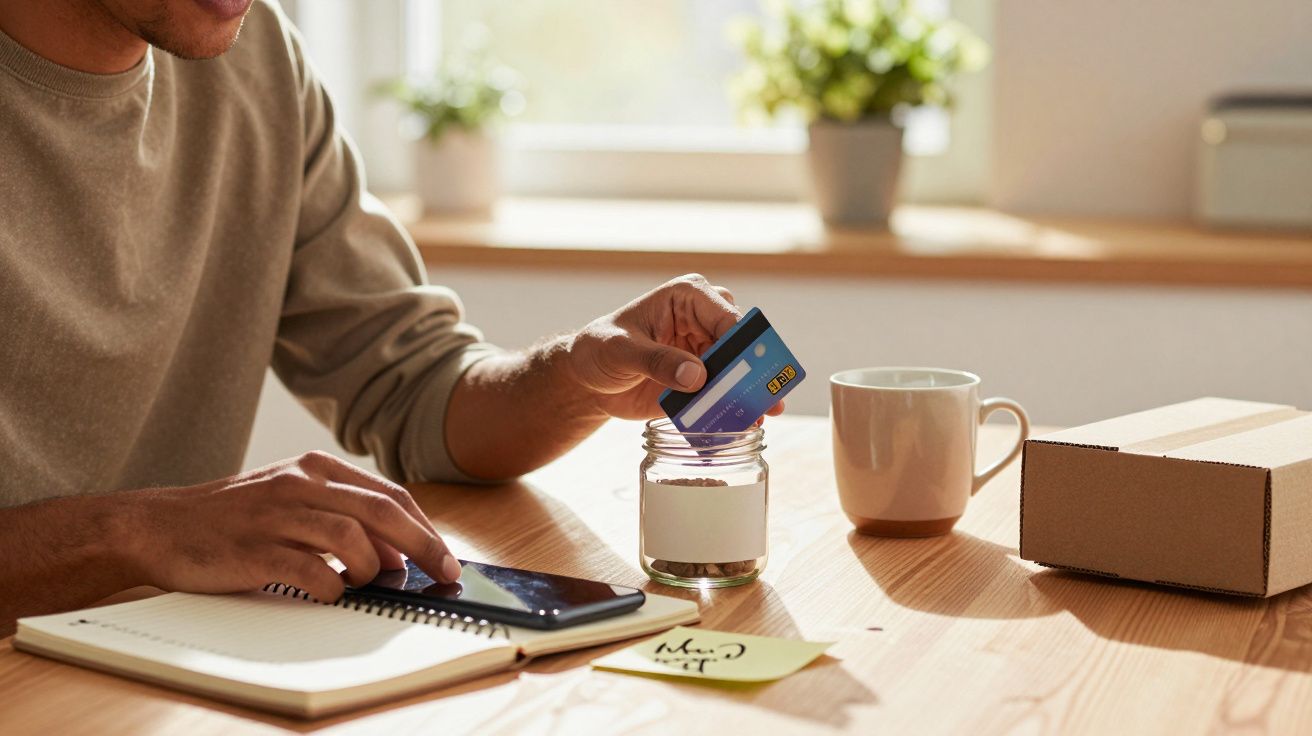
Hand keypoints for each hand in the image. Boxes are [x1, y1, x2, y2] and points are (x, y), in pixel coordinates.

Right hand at [122, 452, 458, 602]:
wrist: (158, 526)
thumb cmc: (232, 518)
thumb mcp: (291, 497)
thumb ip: (342, 514)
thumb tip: (397, 552)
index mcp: (315, 468)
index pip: (389, 494)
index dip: (425, 527)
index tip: (445, 556)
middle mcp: (300, 484)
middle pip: (381, 512)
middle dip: (422, 546)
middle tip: (442, 573)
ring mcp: (276, 516)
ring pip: (351, 537)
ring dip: (371, 568)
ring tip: (365, 583)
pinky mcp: (254, 550)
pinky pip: (310, 571)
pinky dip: (331, 587)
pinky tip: (330, 593)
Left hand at [566, 274, 786, 419]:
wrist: (588, 379)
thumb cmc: (598, 350)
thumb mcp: (621, 351)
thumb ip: (657, 361)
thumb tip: (696, 376)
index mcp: (687, 297)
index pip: (727, 317)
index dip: (744, 344)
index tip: (754, 371)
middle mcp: (704, 320)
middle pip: (742, 344)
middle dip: (755, 371)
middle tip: (770, 398)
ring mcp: (707, 350)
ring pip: (740, 370)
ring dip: (750, 393)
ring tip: (760, 417)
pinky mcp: (704, 378)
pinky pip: (726, 392)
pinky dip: (733, 408)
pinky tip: (743, 426)